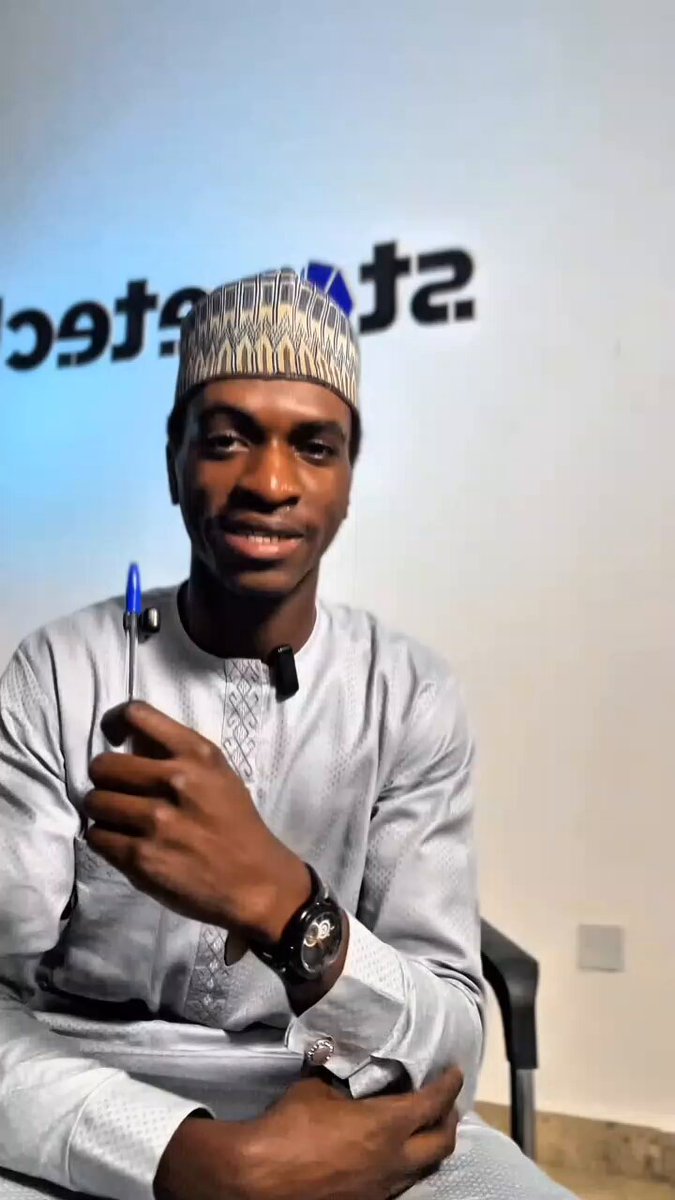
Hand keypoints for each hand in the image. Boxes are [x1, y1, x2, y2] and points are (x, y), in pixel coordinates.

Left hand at [84, 701, 310, 940]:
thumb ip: (179, 755)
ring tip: (118, 819)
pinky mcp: (142, 857)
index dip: (115, 722)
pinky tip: (121, 842)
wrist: (255, 881)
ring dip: (102, 811)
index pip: (136, 715)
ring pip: (96, 802)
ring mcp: (157, 820)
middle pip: (104, 765)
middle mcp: (176, 781)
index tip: (114, 738)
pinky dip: (103, 839)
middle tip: (115, 790)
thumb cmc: (236, 824)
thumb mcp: (219, 775)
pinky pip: (97, 836)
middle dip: (104, 778)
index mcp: (197, 754)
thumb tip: (131, 741)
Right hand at [154, 1068, 462, 1199]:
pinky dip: (404, 1165)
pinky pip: (398, 1182)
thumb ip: (340, 1084)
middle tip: (445, 1105)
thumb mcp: (317, 1091)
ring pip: (423, 1168)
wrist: (261, 1177)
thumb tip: (343, 1078)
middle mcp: (395, 1160)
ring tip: (422, 1130)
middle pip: (442, 1142)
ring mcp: (382, 1188)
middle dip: (449, 1120)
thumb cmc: (290, 1126)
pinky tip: (389, 1155)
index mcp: (388, 1126)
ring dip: (428, 1147)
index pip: (434, 1103)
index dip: (449, 1086)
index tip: (455, 1074)